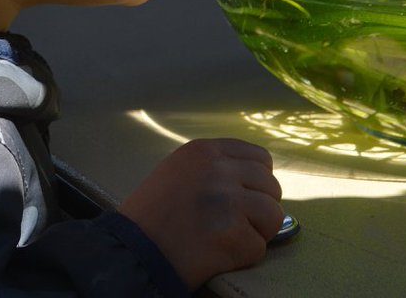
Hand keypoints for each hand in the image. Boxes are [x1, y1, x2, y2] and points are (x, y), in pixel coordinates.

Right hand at [119, 138, 283, 288]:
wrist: (132, 251)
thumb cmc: (150, 216)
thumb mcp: (177, 171)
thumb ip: (213, 168)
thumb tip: (254, 179)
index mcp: (204, 151)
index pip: (259, 158)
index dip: (258, 181)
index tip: (245, 197)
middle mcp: (219, 169)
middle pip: (270, 186)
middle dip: (259, 208)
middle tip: (234, 223)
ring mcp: (229, 200)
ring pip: (273, 215)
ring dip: (256, 231)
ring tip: (227, 238)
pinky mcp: (234, 234)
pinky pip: (260, 246)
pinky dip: (244, 255)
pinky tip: (218, 253)